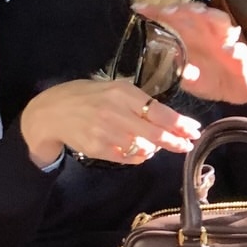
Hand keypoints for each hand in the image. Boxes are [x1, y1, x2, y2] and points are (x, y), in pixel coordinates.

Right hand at [20, 77, 201, 167]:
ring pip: (143, 148)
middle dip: (175, 141)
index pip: (159, 111)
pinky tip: (137, 150)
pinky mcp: (98, 148)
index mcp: (122, 92)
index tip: (194, 130)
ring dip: (154, 149)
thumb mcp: (113, 89)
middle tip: (187, 146)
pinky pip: (128, 158)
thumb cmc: (88, 97)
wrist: (52, 112)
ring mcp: (106, 132)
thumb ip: (139, 101)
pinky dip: (137, 156)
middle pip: (156, 133)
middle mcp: (115, 111)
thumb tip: (168, 118)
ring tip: (155, 144)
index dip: (180, 124)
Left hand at [134, 2, 246, 105]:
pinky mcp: (242, 56)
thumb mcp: (188, 80)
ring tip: (198, 14)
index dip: (157, 12)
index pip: (174, 19)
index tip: (140, 8)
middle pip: (195, 13)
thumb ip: (178, 71)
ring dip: (209, 16)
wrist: (234, 94)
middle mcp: (207, 33)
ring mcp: (225, 41)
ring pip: (219, 21)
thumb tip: (169, 64)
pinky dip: (234, 49)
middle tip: (170, 11)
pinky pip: (239, 50)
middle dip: (183, 9)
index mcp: (191, 36)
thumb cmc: (209, 80)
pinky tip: (228, 50)